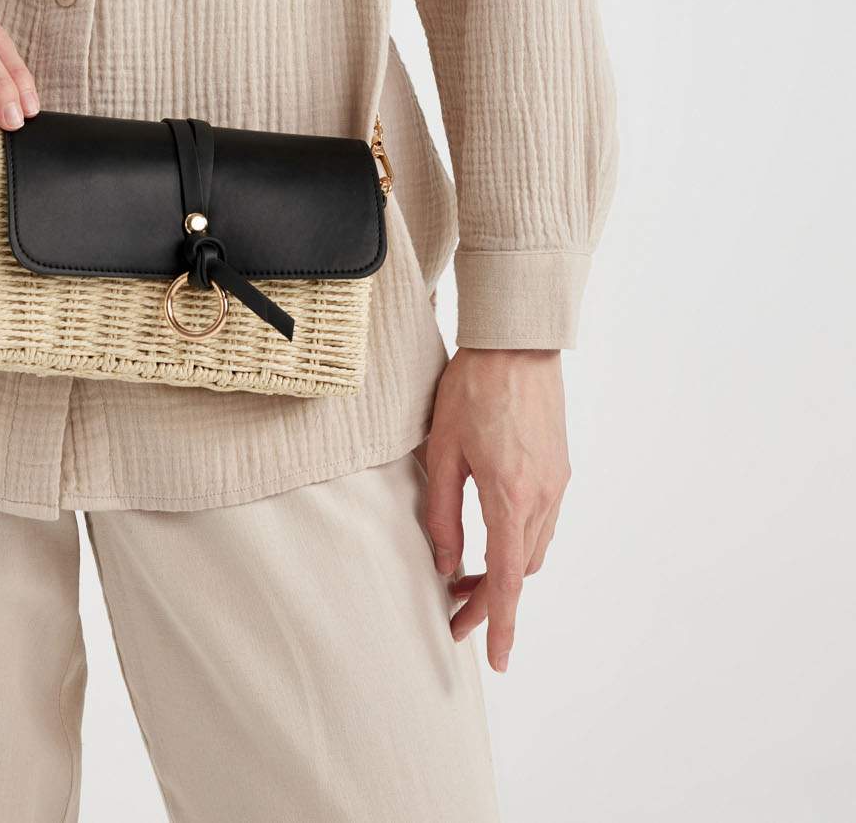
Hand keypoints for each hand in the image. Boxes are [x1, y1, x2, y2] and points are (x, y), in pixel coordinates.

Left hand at [415, 347, 569, 674]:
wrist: (516, 341)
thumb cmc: (473, 386)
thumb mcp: (442, 449)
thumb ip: (442, 512)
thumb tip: (446, 564)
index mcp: (510, 495)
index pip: (509, 579)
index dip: (500, 623)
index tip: (496, 660)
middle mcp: (543, 496)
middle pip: (523, 571)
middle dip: (492, 598)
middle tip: (452, 607)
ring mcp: (557, 482)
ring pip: (535, 549)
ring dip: (506, 570)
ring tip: (464, 572)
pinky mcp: (559, 468)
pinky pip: (543, 522)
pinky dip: (519, 542)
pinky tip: (490, 532)